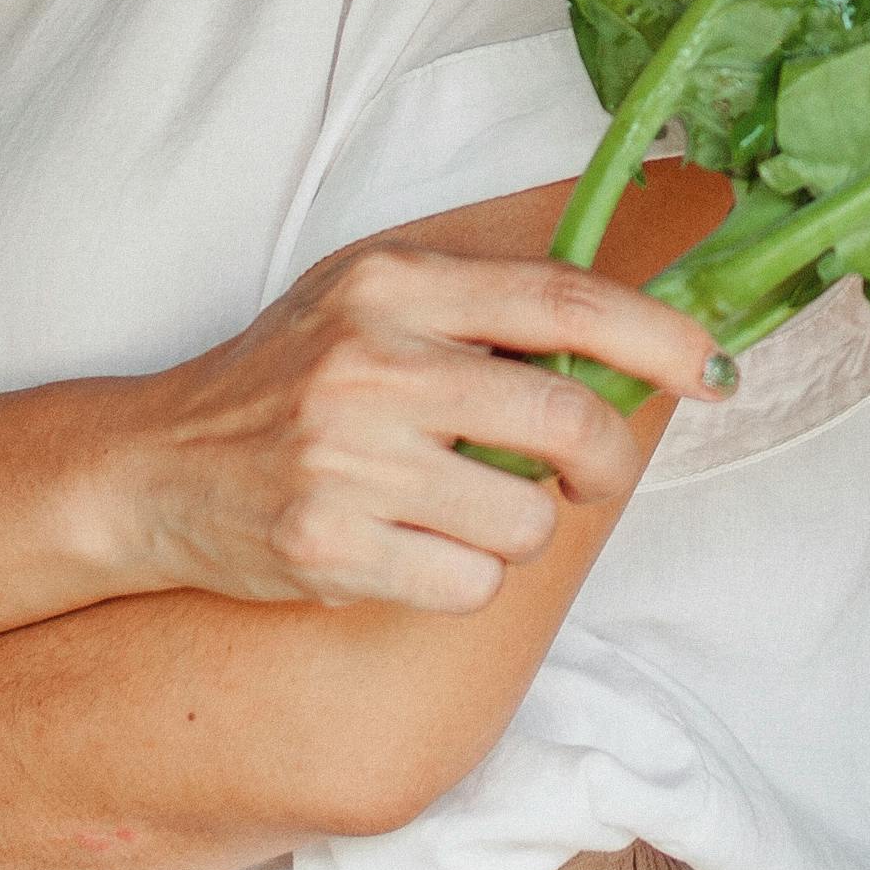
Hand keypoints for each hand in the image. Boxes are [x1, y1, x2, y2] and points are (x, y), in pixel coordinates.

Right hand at [115, 243, 724, 612]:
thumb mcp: (368, 300)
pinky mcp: (329, 548)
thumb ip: (479, 306)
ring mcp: (348, 460)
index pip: (566, 300)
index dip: (661, 338)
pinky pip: (469, 584)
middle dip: (605, 461)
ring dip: (520, 529)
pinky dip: (464, 578)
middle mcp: (373, 363)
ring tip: (461, 511)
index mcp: (394, 284)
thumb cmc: (287, 379)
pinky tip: (414, 551)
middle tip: (586, 474)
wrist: (154, 466)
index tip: (715, 369)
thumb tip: (630, 337)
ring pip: (527, 518)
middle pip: (568, 418)